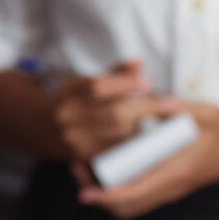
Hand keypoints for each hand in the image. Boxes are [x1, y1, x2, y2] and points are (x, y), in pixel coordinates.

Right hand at [50, 60, 168, 160]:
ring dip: (144, 127)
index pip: (99, 85)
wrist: (49, 128)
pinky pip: (116, 150)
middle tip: (169, 105)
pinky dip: (135, 143)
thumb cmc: (78, 102)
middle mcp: (67, 114)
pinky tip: (148, 137)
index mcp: (69, 90)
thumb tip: (138, 63)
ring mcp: (73, 138)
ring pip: (118, 133)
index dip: (126, 84)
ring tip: (162, 120)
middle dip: (145, 108)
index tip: (148, 83)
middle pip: (113, 112)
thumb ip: (115, 73)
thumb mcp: (89, 82)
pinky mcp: (83, 157)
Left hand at [78, 100, 218, 219]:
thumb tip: (156, 102)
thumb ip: (178, 108)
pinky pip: (142, 197)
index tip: (84, 191)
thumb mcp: (204, 112)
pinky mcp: (174, 186)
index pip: (134, 192)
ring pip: (133, 205)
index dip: (106, 195)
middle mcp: (172, 186)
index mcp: (176, 171)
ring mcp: (173, 189)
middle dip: (99, 197)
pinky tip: (112, 168)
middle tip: (79, 172)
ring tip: (88, 169)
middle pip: (127, 207)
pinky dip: (121, 190)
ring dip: (108, 194)